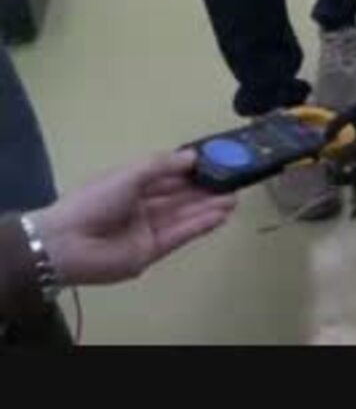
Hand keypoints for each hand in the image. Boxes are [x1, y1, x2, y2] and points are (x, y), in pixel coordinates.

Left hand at [28, 151, 235, 285]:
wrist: (68, 243)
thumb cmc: (95, 201)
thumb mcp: (129, 174)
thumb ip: (164, 165)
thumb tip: (194, 157)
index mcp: (132, 185)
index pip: (169, 176)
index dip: (193, 171)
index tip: (218, 163)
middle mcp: (142, 206)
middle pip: (180, 197)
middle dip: (207, 190)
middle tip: (234, 183)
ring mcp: (148, 230)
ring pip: (184, 216)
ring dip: (209, 208)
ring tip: (234, 199)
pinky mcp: (153, 251)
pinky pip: (181, 235)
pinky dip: (201, 225)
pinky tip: (220, 216)